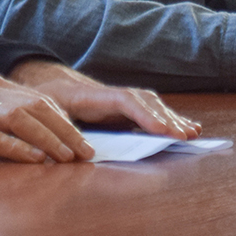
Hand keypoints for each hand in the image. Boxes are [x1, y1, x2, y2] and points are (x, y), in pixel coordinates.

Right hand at [0, 73, 94, 162]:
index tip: (82, 139)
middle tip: (85, 152)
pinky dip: (15, 148)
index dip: (63, 119)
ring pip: (18, 118)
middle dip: (65, 130)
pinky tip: (33, 159)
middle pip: (35, 107)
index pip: (37, 98)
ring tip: (67, 158)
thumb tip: (30, 137)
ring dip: (47, 138)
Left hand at [8, 59, 200, 139]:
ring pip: (149, 105)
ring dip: (170, 118)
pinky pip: (148, 111)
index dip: (144, 115)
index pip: (124, 101)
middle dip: (164, 118)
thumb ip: (59, 130)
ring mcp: (117, 100)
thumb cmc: (44, 101)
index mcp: (91, 95)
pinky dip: (167, 119)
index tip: (162, 130)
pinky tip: (186, 127)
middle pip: (143, 102)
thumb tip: (78, 151)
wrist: (43, 84)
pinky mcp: (121, 109)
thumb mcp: (44, 114)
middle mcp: (109, 94)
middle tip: (184, 136)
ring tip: (191, 133)